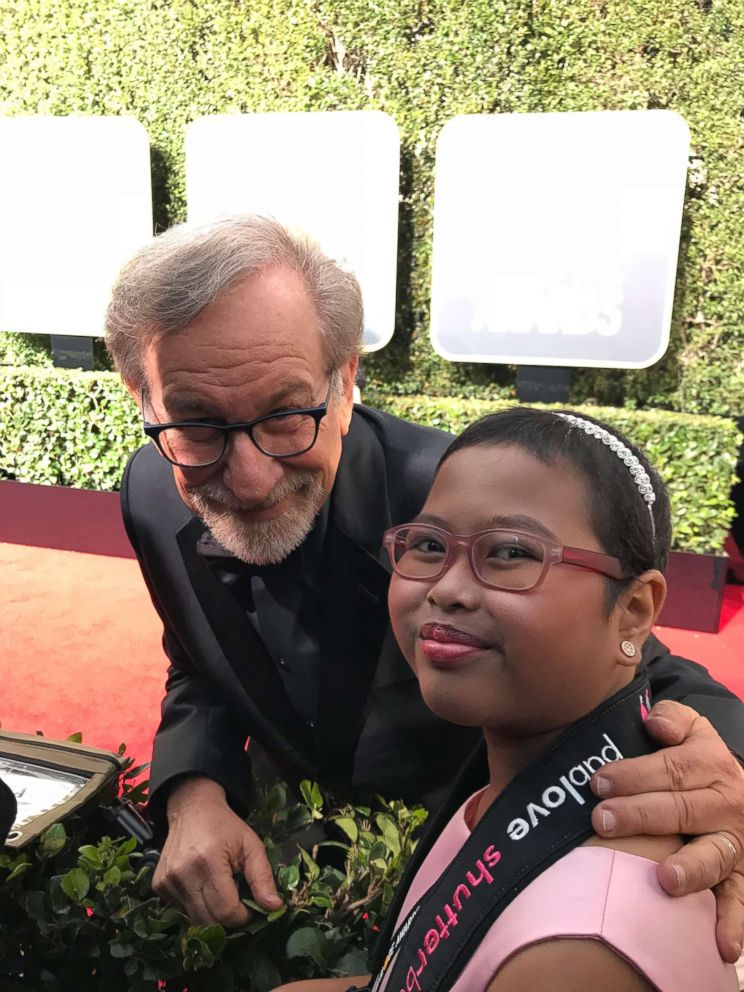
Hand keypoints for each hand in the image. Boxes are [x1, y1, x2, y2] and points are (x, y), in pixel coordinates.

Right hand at [153, 776, 281, 926]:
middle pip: (208, 920)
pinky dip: (196, 906)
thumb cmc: (225, 826)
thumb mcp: (251, 845)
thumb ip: (263, 877)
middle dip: (228, 918)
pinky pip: (181, 910)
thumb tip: (274, 907)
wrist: (192, 809)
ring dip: (212, 915)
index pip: (225, 910)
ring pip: (194, 919)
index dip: (242, 916)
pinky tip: (203, 887)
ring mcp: (167, 881)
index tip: (251, 908)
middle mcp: (183, 874)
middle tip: (238, 903)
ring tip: (221, 893)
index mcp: (209, 861)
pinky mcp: (158, 885)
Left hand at [589, 700, 743, 961]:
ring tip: (663, 878)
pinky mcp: (741, 876)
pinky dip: (733, 922)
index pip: (671, 768)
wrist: (743, 794)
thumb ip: (673, 719)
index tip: (598, 782)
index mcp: (711, 762)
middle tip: (603, 821)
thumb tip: (654, 723)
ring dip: (688, 868)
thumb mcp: (693, 730)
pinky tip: (721, 945)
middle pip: (682, 809)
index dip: (634, 774)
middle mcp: (727, 803)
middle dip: (641, 815)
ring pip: (712, 855)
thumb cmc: (697, 761)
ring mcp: (735, 842)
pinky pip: (739, 900)